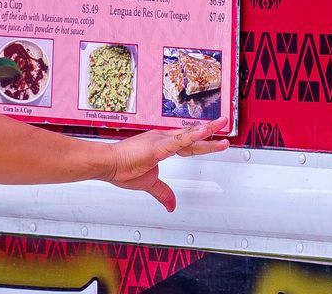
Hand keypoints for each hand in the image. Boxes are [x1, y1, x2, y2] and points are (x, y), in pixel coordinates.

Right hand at [103, 121, 229, 210]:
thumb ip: (163, 193)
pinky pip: (179, 141)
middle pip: (192, 136)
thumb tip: (171, 205)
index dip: (202, 141)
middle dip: (210, 132)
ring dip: (207, 130)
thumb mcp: (149, 184)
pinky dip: (193, 136)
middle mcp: (162, 138)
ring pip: (189, 135)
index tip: (215, 138)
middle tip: (224, 125)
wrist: (107, 164)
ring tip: (221, 125)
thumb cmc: (122, 169)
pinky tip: (204, 131)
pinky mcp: (157, 146)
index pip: (187, 143)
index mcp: (161, 145)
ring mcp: (160, 140)